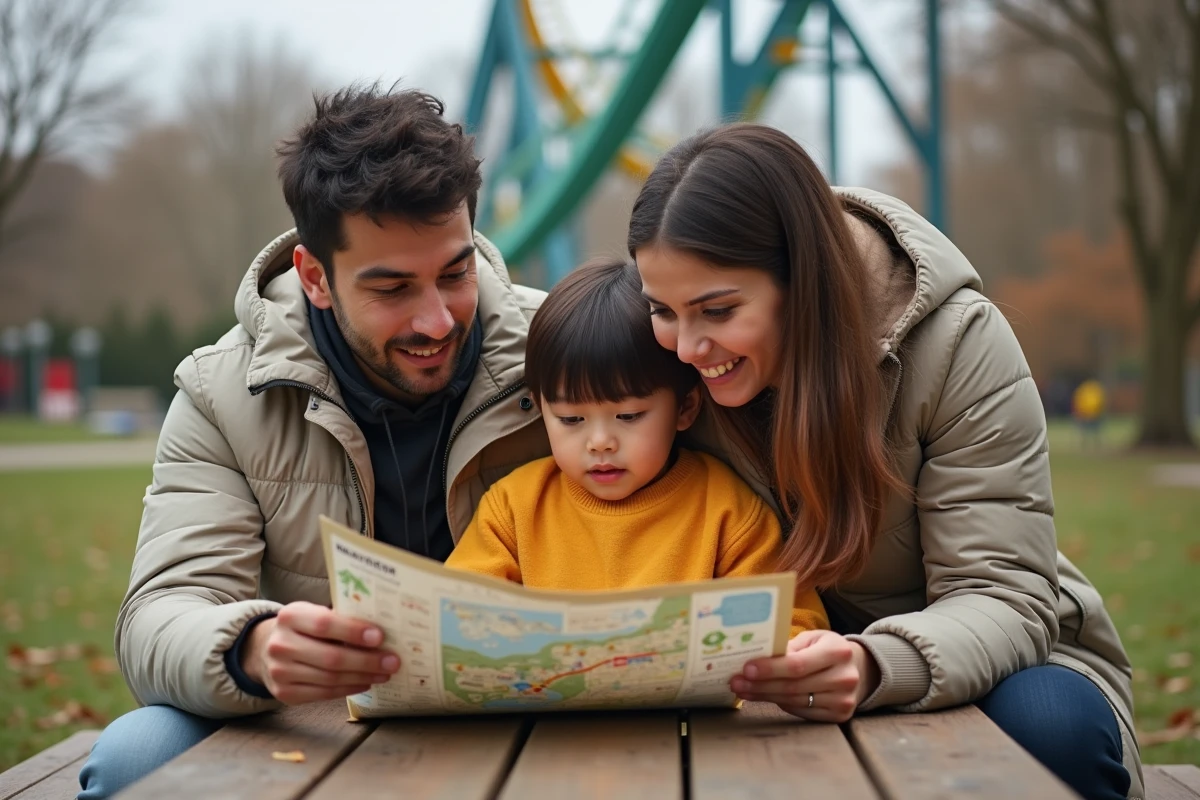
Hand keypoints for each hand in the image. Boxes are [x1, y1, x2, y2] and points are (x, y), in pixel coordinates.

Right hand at [241, 601, 399, 704]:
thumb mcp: (313, 613)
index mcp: (290, 616)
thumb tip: (381, 630)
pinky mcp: (284, 694)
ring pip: (330, 679)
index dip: (353, 631)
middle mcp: (280, 644)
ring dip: (362, 677)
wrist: (265, 649)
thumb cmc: (302, 628)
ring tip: (384, 673)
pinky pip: (323, 694)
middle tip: (392, 661)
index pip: (324, 624)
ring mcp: (279, 672)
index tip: (380, 637)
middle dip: (367, 661)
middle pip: (331, 657)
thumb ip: (340, 618)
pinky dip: (349, 689)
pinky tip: (365, 682)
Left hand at [729, 630, 880, 720]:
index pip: (797, 664)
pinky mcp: (839, 715)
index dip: (770, 669)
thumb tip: (755, 656)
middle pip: (793, 686)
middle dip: (760, 684)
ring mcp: (844, 699)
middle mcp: (845, 677)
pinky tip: (763, 696)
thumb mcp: (812, 639)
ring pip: (795, 701)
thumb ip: (789, 647)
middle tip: (736, 682)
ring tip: (744, 689)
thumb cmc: (826, 649)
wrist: (858, 668)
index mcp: (838, 651)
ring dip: (764, 696)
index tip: (746, 668)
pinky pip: (802, 712)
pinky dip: (780, 704)